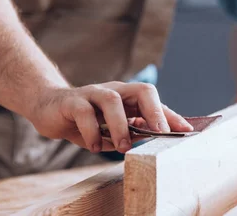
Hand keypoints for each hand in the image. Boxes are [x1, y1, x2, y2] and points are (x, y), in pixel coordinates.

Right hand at [29, 82, 193, 153]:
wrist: (49, 108)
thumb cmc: (86, 120)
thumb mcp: (111, 129)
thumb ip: (132, 132)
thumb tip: (156, 140)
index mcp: (127, 98)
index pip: (155, 101)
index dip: (171, 115)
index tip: (187, 130)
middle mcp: (113, 91)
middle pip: (141, 90)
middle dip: (154, 111)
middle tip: (159, 134)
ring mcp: (92, 93)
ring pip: (112, 101)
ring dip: (120, 126)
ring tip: (122, 147)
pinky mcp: (72, 101)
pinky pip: (84, 112)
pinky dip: (91, 131)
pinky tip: (93, 146)